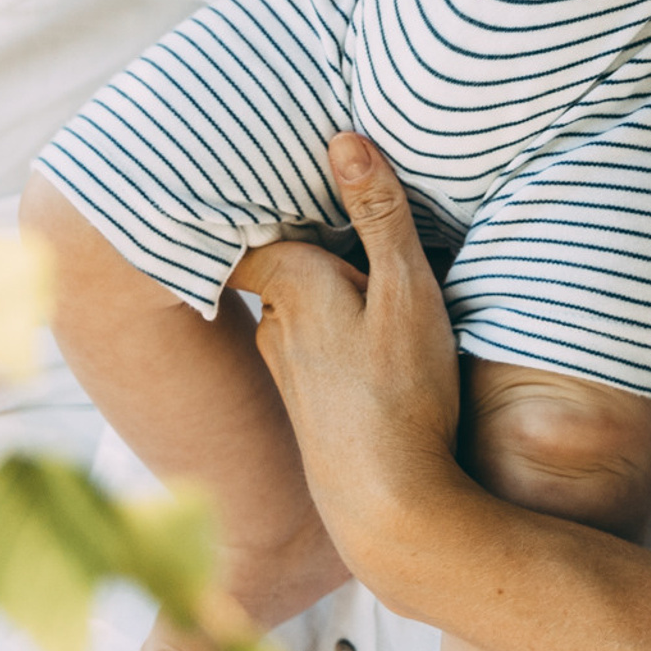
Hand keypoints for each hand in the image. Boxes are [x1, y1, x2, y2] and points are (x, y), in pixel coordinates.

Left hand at [236, 134, 474, 593]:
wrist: (389, 513)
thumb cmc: (402, 395)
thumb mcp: (406, 293)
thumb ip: (379, 215)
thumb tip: (343, 137)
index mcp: (292, 286)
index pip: (251, 223)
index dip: (248, 196)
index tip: (244, 164)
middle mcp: (274, 325)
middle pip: (276, 261)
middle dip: (295, 233)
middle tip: (312, 190)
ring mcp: (288, 369)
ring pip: (295, 304)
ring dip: (316, 283)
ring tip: (351, 256)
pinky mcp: (309, 404)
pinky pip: (310, 342)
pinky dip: (327, 324)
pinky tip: (360, 332)